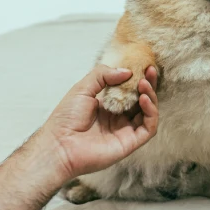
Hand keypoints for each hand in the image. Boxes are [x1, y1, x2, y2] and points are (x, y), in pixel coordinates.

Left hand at [38, 65, 158, 182]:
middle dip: (148, 84)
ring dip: (150, 97)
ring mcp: (125, 131)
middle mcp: (118, 118)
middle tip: (150, 71)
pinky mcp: (129, 143)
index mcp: (107, 106)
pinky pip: (148, 128)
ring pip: (148, 113)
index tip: (143, 65)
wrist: (58, 145)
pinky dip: (151, 113)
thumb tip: (127, 71)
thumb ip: (103, 75)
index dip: (137, 77)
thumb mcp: (82, 88)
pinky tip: (144, 99)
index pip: (129, 90)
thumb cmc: (65, 118)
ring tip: (143, 84)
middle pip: (141, 100)